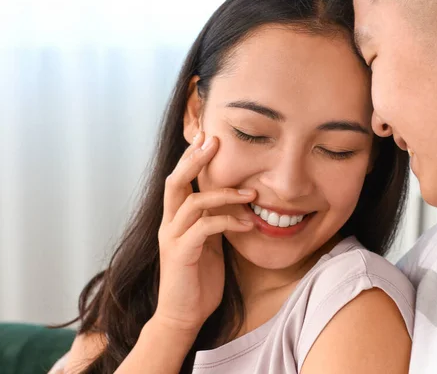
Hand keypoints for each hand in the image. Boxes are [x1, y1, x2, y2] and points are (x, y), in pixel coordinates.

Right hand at [153, 132, 255, 333]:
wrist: (184, 315)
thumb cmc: (198, 278)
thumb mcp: (208, 243)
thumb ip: (212, 220)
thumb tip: (231, 200)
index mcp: (175, 219)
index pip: (180, 180)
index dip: (192, 157)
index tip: (208, 137)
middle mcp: (169, 223)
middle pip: (176, 181)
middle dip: (195, 159)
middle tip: (215, 141)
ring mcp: (172, 238)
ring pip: (192, 201)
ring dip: (224, 193)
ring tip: (251, 195)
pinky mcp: (181, 253)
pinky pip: (205, 228)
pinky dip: (229, 222)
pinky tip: (248, 225)